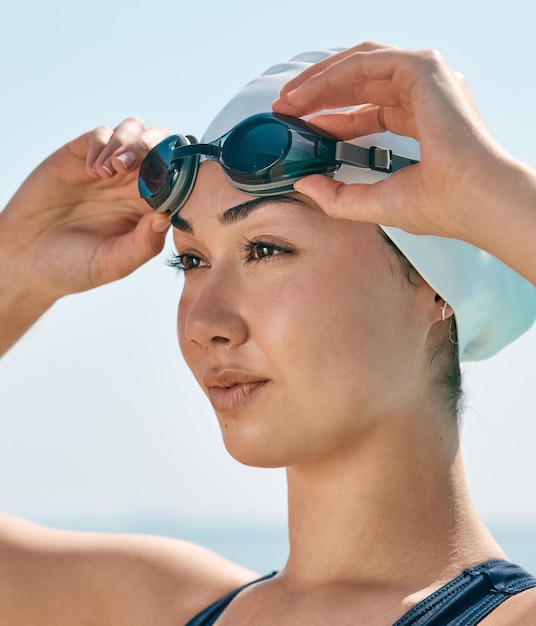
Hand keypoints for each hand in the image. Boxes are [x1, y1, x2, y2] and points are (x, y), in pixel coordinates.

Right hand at [0, 117, 170, 302]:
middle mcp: (134, 183)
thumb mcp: (116, 262)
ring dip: (130, 143)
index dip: (179, 174)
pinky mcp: (79, 156)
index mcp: (150, 208)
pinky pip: (100, 134)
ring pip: (135, 130)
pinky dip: (101, 144)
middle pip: (161, 146)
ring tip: (111, 171)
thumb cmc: (77, 266)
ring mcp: (108, 168)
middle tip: (136, 168)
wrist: (27, 260)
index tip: (167, 184)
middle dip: (156, 149)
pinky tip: (92, 172)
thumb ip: (144, 243)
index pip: (178, 179)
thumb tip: (167, 215)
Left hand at [273, 43, 535, 282]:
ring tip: (287, 101)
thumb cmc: (438, 205)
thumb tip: (302, 184)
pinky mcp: (422, 68)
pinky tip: (306, 94)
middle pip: (359, 84)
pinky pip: (365, 63)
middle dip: (317, 95)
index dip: (330, 118)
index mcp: (420, 123)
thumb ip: (336, 195)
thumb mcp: (374, 202)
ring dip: (319, 81)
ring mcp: (425, 79)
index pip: (366, 112)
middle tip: (284, 109)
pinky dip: (332, 75)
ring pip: (359, 66)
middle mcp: (423, 96)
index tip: (299, 128)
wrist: (472, 199)